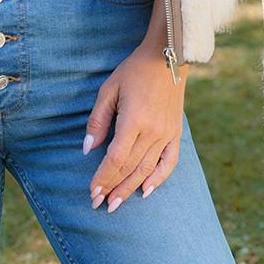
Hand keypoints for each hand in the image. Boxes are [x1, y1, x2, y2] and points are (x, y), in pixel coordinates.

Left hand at [83, 44, 186, 211]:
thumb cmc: (133, 71)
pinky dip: (159, 179)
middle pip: (129, 168)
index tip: (92, 192)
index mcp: (134, 120)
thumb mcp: (109, 90)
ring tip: (116, 204)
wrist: (168, 58)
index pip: (115, 158)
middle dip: (112, 188)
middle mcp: (153, 131)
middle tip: (99, 205)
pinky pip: (169, 162)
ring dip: (130, 188)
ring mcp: (167, 134)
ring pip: (147, 169)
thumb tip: (87, 149)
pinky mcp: (176, 133)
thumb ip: (98, 121)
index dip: (102, 178)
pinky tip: (146, 192)